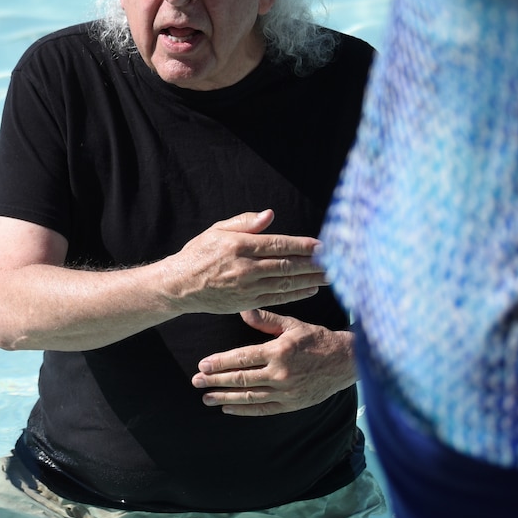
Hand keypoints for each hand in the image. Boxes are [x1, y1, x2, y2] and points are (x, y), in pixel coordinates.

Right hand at [161, 210, 326, 315]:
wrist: (179, 285)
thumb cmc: (199, 253)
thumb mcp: (217, 230)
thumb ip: (244, 222)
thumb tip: (270, 215)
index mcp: (238, 245)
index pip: (278, 244)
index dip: (303, 245)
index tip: (322, 245)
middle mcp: (244, 267)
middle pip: (287, 265)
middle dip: (314, 263)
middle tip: (338, 261)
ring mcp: (246, 287)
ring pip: (286, 282)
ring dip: (311, 279)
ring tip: (331, 275)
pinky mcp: (246, 302)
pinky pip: (277, 297)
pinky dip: (296, 293)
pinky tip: (311, 289)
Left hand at [192, 309, 356, 416]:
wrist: (346, 362)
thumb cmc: (317, 339)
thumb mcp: (292, 324)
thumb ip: (265, 319)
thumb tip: (242, 310)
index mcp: (278, 351)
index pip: (242, 358)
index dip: (220, 363)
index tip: (202, 365)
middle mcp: (281, 373)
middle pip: (241, 379)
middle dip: (216, 381)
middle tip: (196, 381)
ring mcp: (287, 391)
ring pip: (250, 396)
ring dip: (225, 398)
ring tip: (206, 398)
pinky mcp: (293, 404)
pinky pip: (264, 409)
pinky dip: (244, 410)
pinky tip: (228, 409)